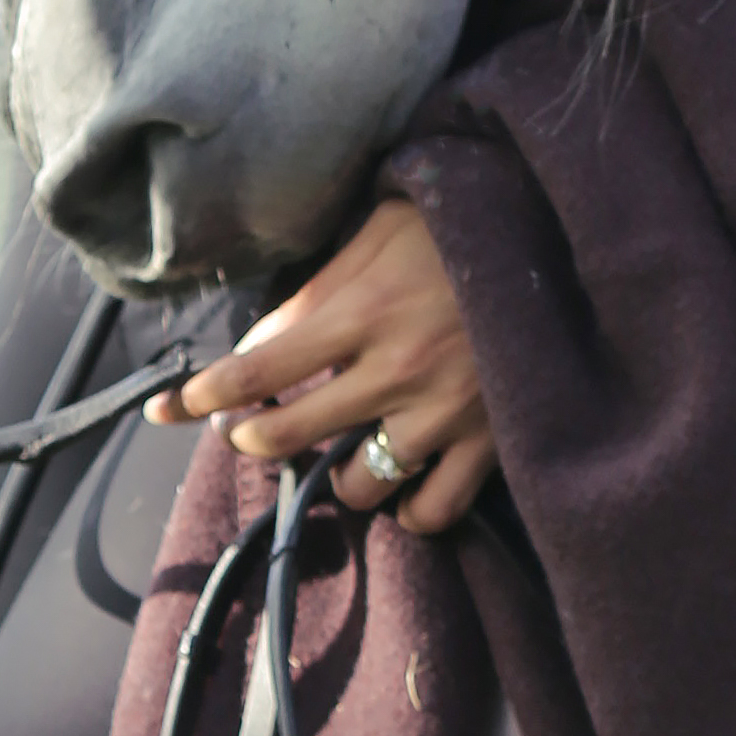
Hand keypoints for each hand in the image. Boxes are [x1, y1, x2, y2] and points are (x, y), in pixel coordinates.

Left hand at [146, 195, 496, 530]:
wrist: (565, 237)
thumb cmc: (463, 226)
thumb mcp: (381, 231)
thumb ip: (319, 289)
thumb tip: (261, 342)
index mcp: (363, 312)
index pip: (258, 369)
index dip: (202, 396)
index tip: (170, 409)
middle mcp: (397, 371)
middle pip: (292, 435)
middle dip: (254, 438)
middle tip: (250, 431)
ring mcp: (445, 415)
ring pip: (360, 487)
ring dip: (340, 478)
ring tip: (348, 452)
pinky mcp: (491, 443)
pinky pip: (434, 510)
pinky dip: (411, 509)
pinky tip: (404, 484)